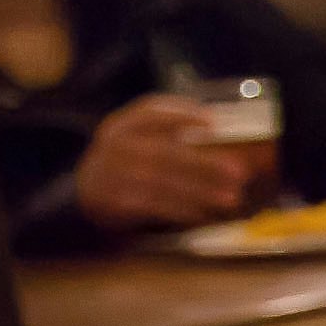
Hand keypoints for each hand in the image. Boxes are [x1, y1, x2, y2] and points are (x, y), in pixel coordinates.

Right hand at [72, 97, 263, 231]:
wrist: (87, 189)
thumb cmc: (130, 160)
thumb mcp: (141, 137)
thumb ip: (172, 132)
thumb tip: (223, 131)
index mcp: (124, 123)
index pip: (151, 111)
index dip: (182, 114)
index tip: (214, 122)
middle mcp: (115, 145)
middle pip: (165, 152)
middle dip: (205, 163)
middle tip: (239, 172)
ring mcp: (112, 174)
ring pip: (162, 182)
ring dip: (200, 191)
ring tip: (230, 198)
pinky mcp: (114, 201)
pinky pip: (152, 206)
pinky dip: (181, 210)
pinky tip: (204, 213)